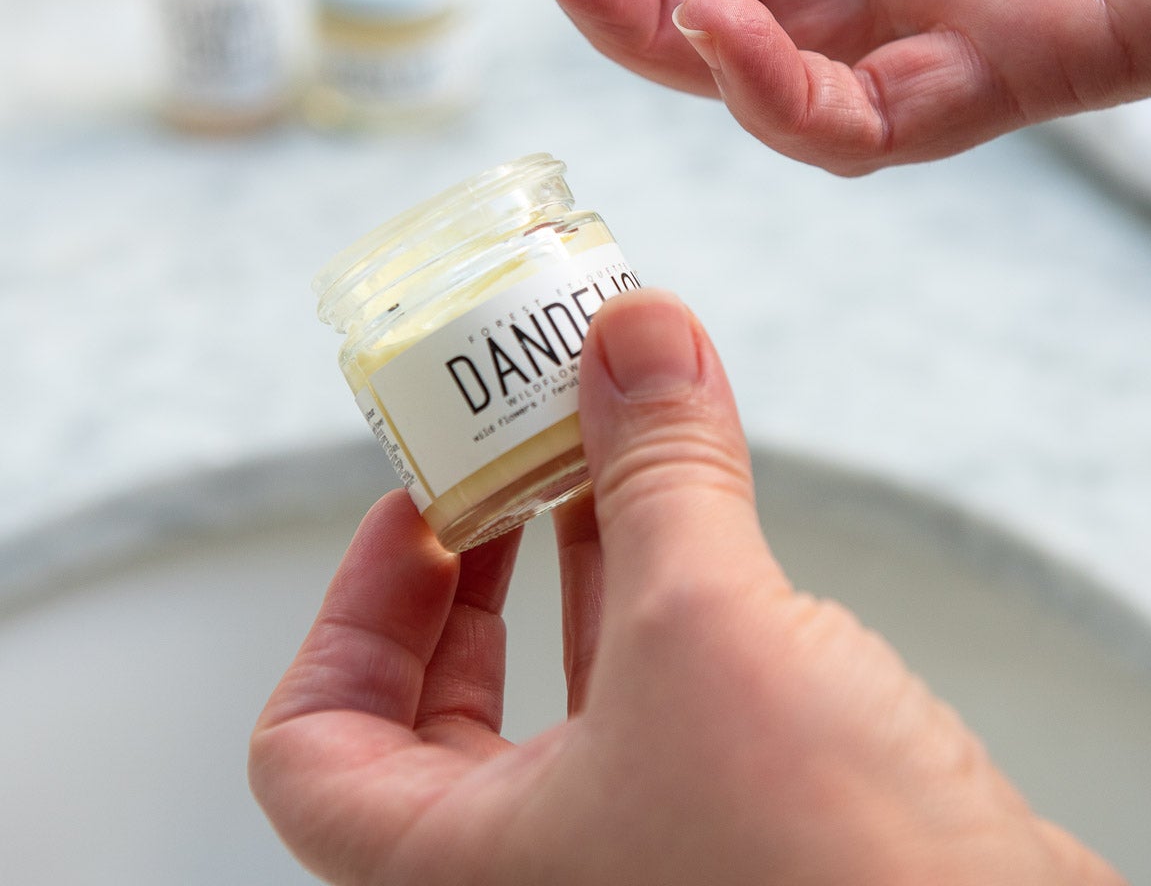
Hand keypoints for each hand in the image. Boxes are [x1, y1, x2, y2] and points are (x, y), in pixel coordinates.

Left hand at [251, 289, 1122, 885]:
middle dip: (473, 564)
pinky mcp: (736, 824)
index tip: (412, 509)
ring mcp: (643, 852)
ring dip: (580, 555)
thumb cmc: (827, 872)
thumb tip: (632, 330)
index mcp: (464, 871)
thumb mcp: (708, 625)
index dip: (348, 614)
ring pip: (567, 690)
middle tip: (506, 460)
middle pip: (440, 707)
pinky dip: (668, 591)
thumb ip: (657, 469)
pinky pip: (664, 695)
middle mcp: (541, 874)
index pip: (312, 752)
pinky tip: (702, 508)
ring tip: (605, 444)